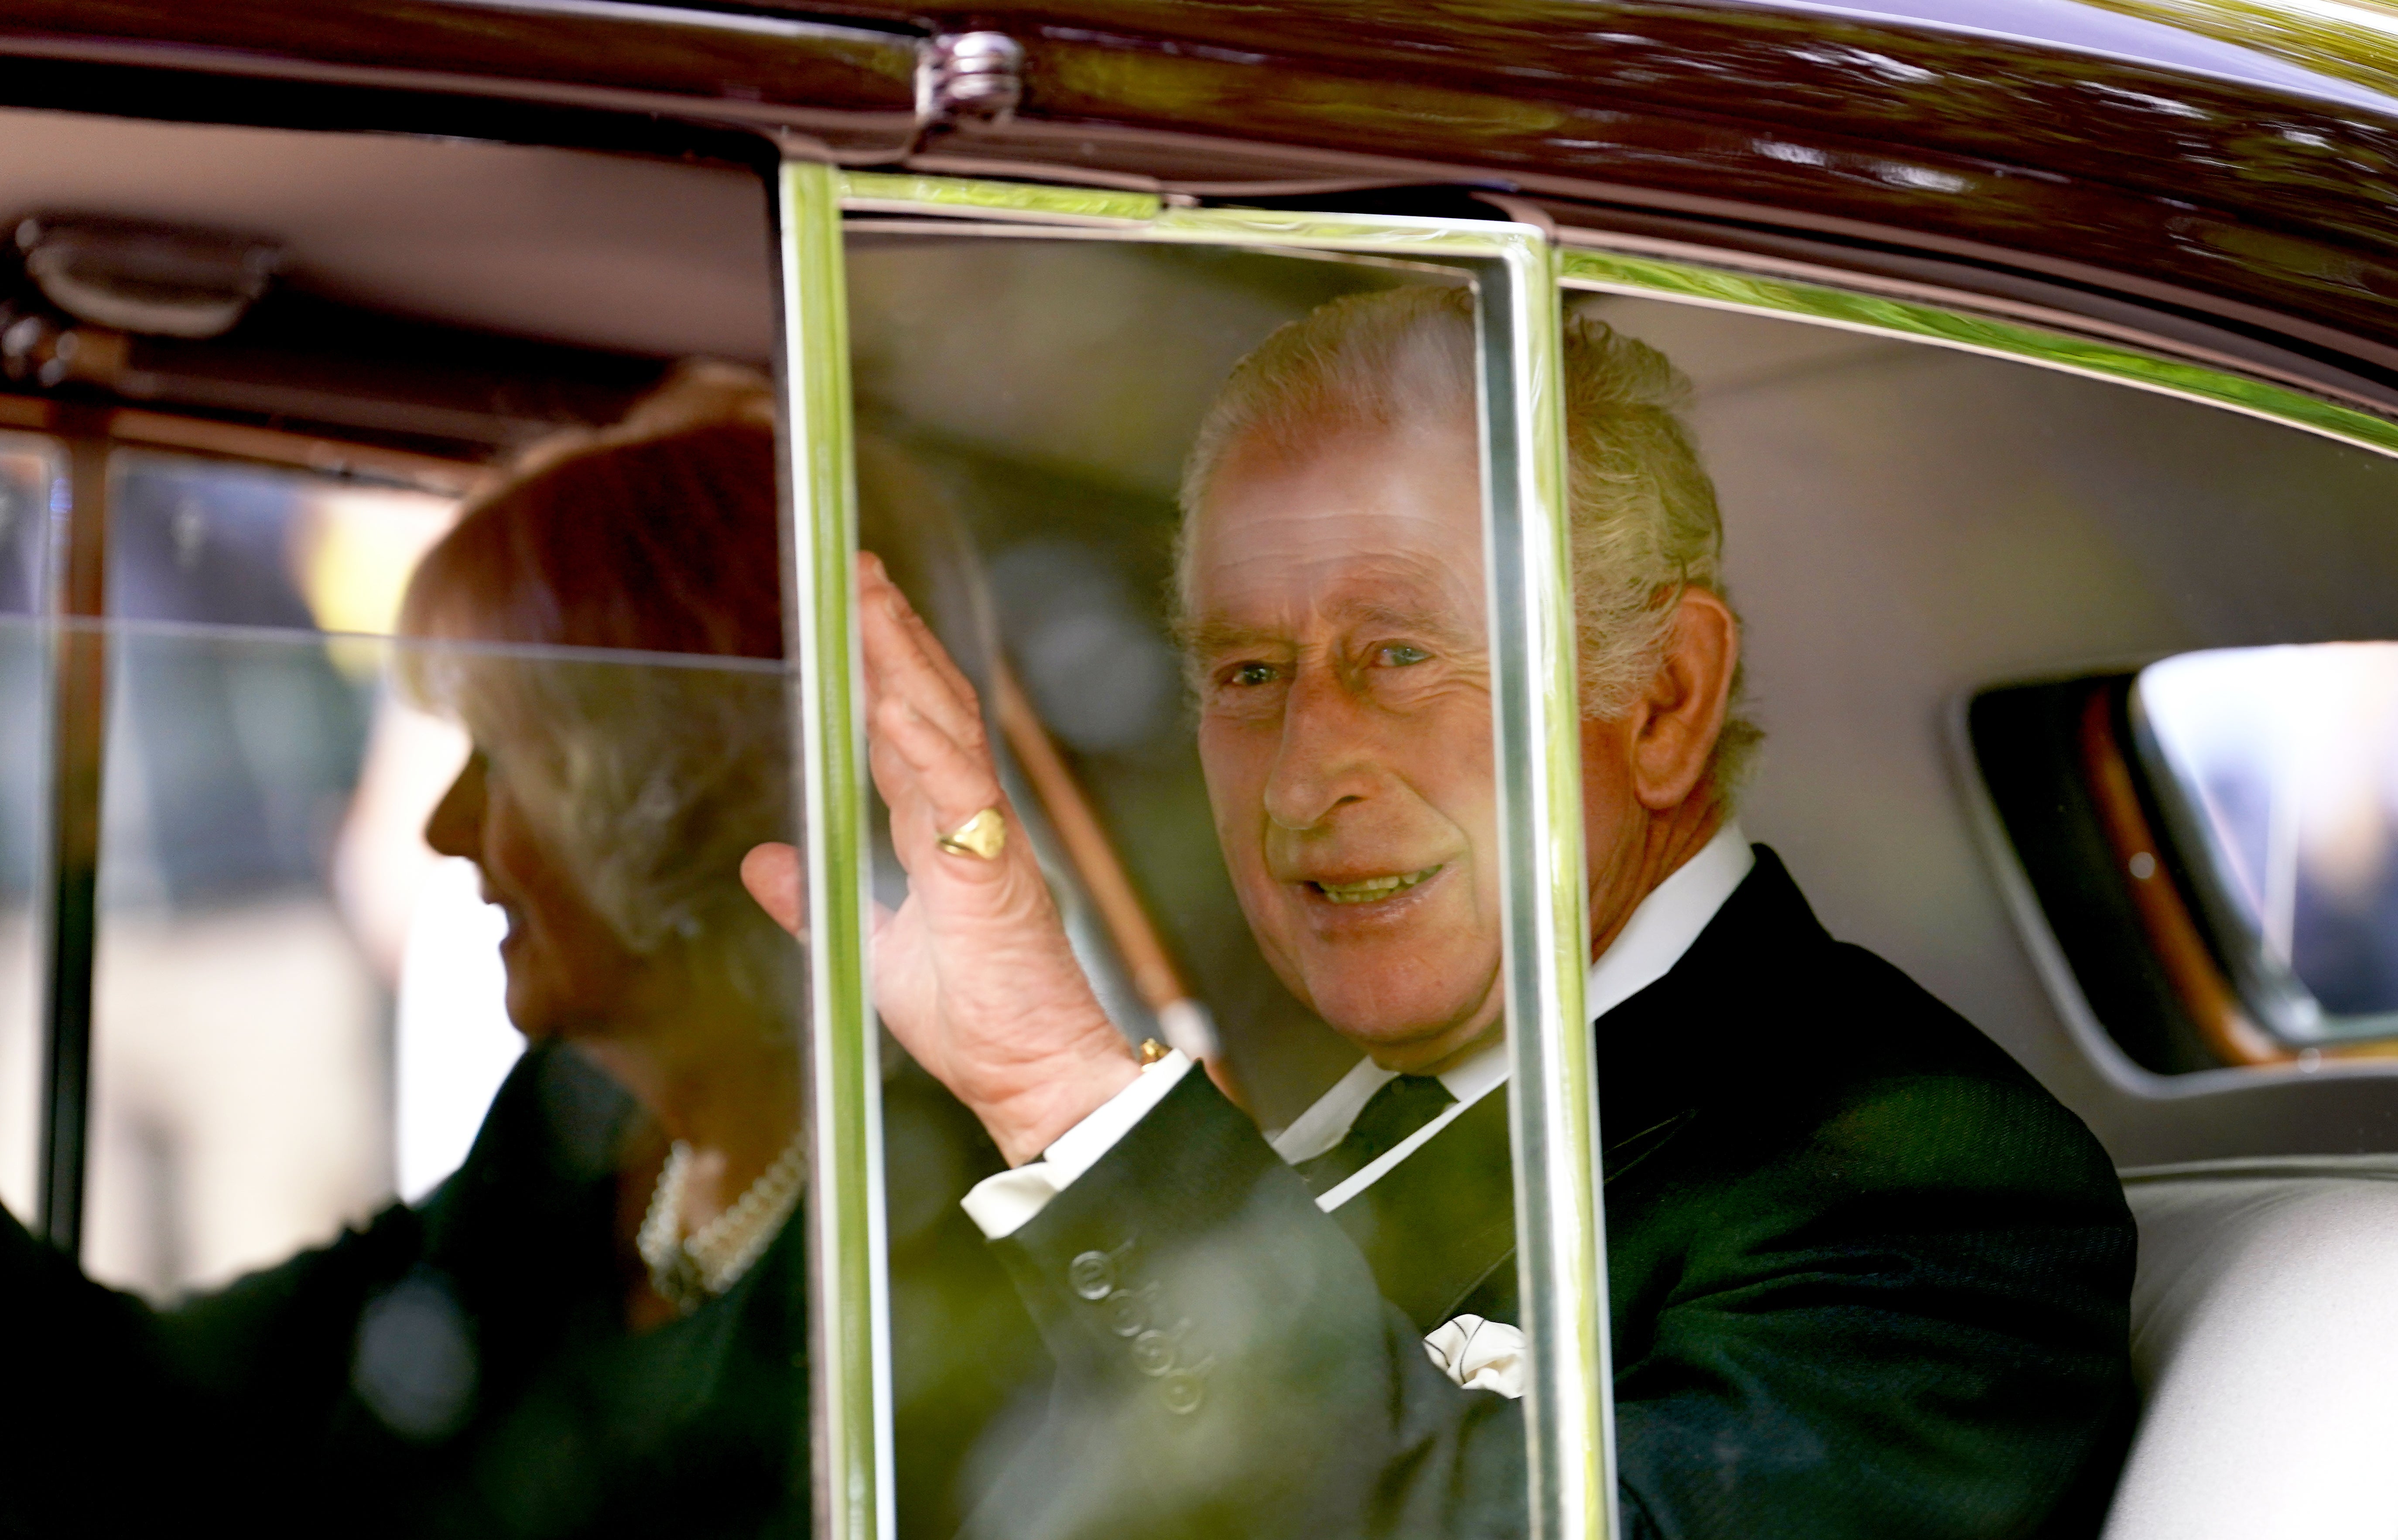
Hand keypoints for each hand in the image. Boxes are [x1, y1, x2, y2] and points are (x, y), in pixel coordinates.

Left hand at [743, 553, 1136, 1164]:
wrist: (1030, 1076)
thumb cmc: (972, 1020)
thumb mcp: (869, 947)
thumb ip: (819, 899)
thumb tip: (764, 860)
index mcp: (941, 834)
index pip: (905, 731)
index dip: (880, 669)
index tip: (857, 613)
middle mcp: (967, 820)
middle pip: (931, 705)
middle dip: (895, 636)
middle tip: (861, 572)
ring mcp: (987, 838)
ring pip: (948, 729)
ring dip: (907, 663)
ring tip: (873, 606)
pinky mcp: (995, 871)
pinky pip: (962, 793)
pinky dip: (927, 744)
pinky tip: (894, 702)